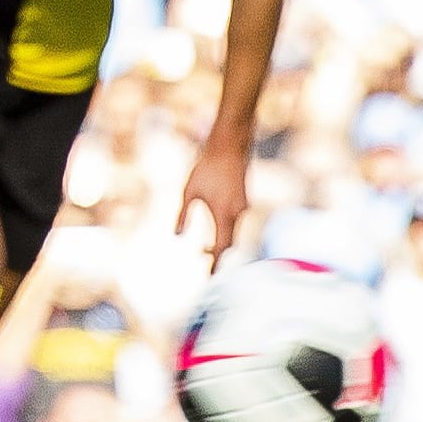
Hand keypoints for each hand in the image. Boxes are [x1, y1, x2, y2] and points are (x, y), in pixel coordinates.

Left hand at [177, 137, 250, 269]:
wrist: (230, 146)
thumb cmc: (206, 167)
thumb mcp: (189, 192)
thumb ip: (183, 215)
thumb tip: (177, 235)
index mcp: (223, 215)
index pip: (221, 247)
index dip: (215, 262)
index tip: (209, 275)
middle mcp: (237, 214)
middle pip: (229, 243)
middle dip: (217, 254)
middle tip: (201, 259)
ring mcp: (243, 207)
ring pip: (233, 232)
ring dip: (221, 242)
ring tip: (203, 249)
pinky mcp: (244, 200)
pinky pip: (236, 222)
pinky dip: (226, 230)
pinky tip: (214, 229)